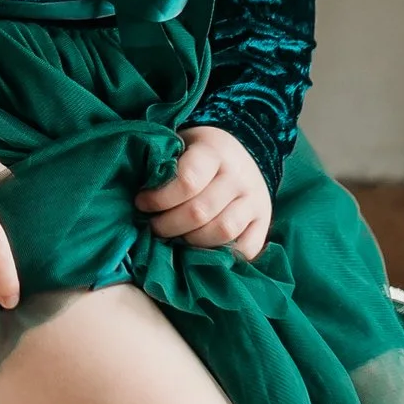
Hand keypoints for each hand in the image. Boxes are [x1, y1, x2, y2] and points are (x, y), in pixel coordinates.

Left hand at [136, 123, 270, 258]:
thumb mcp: (180, 146)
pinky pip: (246, 249)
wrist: (242, 154)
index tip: (141, 203)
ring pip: (223, 232)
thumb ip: (163, 167)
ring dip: (191, 242)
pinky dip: (223, 256)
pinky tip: (202, 251)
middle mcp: (238, 176)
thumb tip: (138, 200)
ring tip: (176, 238)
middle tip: (154, 226)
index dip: (159, 198)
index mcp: (214, 152)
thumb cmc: (197, 154)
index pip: (188, 181)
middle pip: (200, 212)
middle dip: (169, 225)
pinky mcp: (264, 222)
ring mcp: (254, 200)